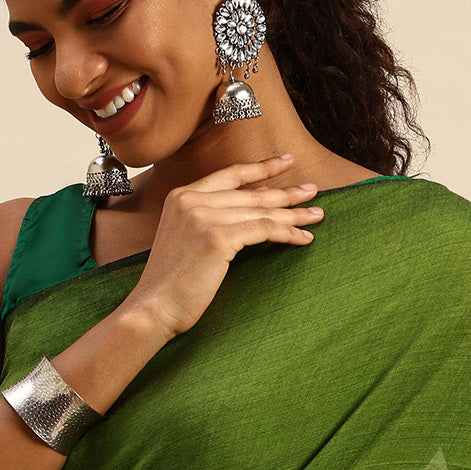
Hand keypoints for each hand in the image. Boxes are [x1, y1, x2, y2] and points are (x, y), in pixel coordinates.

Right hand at [123, 153, 323, 339]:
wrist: (153, 308)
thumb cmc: (171, 284)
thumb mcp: (185, 241)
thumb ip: (207, 221)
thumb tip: (248, 212)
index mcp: (181, 196)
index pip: (230, 175)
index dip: (261, 168)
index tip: (286, 161)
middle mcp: (192, 200)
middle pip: (251, 193)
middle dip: (287, 192)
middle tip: (313, 190)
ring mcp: (204, 216)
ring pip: (261, 210)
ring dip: (294, 213)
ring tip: (317, 214)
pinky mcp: (218, 237)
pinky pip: (264, 230)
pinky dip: (287, 233)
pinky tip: (303, 238)